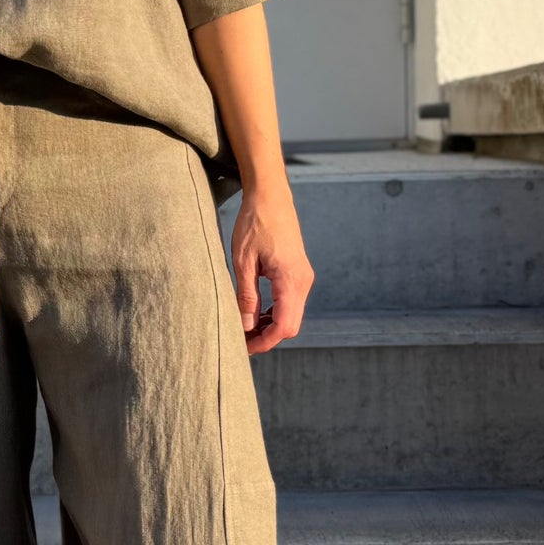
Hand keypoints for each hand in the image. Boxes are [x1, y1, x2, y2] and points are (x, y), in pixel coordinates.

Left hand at [228, 174, 312, 354]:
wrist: (271, 196)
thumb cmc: (254, 224)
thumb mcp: (243, 262)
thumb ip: (246, 297)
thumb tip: (245, 327)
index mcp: (290, 280)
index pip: (283, 326)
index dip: (264, 342)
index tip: (244, 348)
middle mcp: (302, 281)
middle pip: (290, 326)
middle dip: (266, 337)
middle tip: (240, 340)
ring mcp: (303, 277)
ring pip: (291, 316)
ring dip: (270, 326)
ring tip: (244, 326)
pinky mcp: (299, 273)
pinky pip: (290, 303)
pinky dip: (274, 313)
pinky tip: (255, 312)